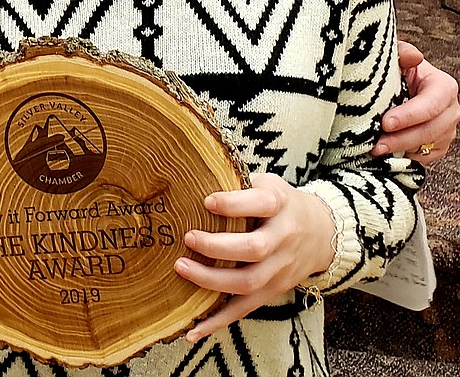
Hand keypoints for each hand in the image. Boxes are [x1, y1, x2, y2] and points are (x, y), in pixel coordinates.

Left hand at [173, 173, 335, 341]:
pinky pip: (245, 308)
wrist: (321, 231)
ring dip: (212, 281)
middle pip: (254, 248)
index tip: (206, 201)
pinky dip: (218, 321)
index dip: (233, 204)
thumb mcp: (265, 182)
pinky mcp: (273, 290)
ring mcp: (280, 268)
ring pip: (248, 282)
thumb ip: (236, 181)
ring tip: (181, 269)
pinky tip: (193, 329)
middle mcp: (283, 238)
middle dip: (218, 246)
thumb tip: (189, 174)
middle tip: (188, 238)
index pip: (260, 204)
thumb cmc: (279, 202)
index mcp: (280, 204)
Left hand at [373, 41, 458, 162]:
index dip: (410, 115)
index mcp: (443, 87)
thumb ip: (403, 53)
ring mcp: (446, 130)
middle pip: (431, 130)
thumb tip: (413, 56)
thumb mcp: (397, 57)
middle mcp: (450, 110)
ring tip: (375, 149)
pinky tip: (387, 153)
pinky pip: (424, 157)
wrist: (395, 87)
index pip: (432, 104)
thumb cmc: (396, 72)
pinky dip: (405, 156)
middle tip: (376, 143)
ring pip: (427, 146)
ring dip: (400, 150)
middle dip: (402, 138)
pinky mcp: (437, 146)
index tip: (386, 122)